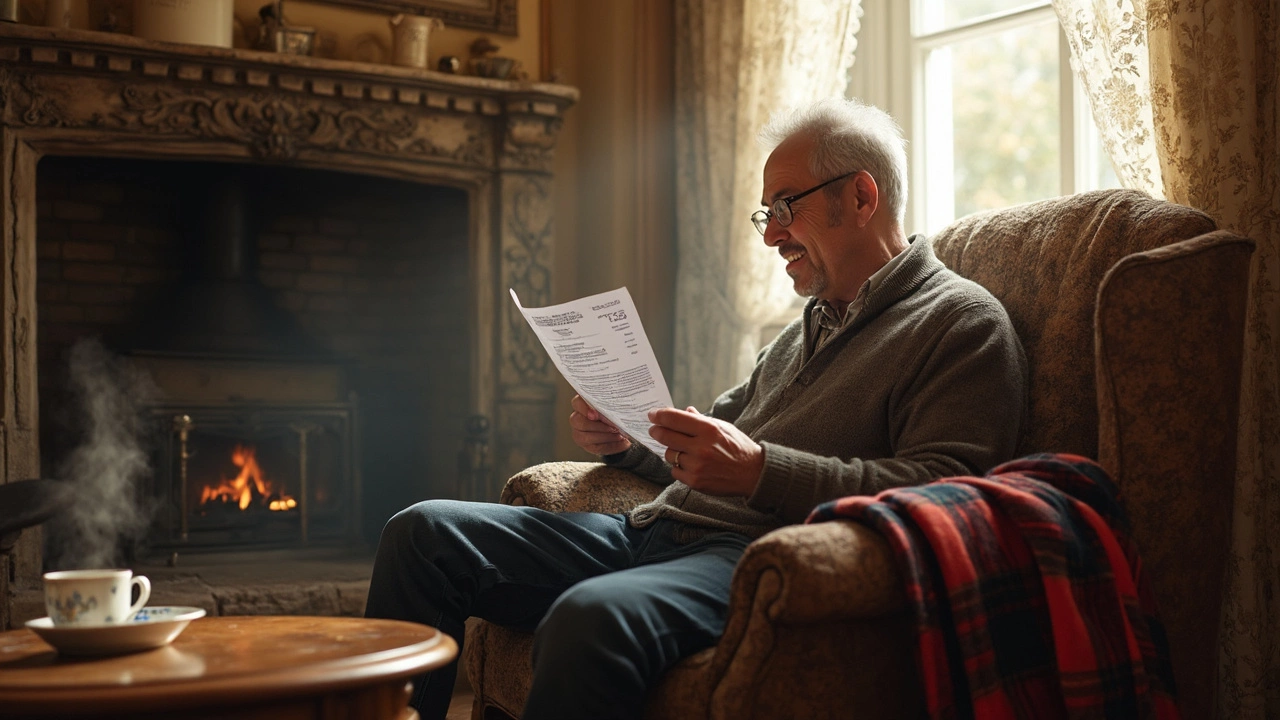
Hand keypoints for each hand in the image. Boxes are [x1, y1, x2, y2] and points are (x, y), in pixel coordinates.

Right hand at [570, 395, 630, 455]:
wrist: (620, 422)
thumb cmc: (614, 408)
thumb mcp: (614, 402)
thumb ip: (612, 402)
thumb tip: (619, 407)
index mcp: (582, 403)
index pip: (577, 403)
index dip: (585, 409)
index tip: (595, 415)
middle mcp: (577, 418)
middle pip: (579, 422)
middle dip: (598, 426)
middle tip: (614, 427)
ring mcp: (580, 433)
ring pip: (585, 437)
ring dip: (605, 437)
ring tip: (620, 435)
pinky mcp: (588, 445)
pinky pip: (597, 448)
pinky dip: (612, 446)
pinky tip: (624, 442)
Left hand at [647, 406, 764, 496]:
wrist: (753, 474)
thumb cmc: (738, 448)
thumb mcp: (723, 427)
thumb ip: (702, 420)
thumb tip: (685, 411)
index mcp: (708, 429)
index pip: (674, 418)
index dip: (658, 415)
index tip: (652, 415)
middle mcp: (701, 447)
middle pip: (665, 436)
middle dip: (656, 431)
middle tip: (654, 429)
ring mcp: (697, 465)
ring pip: (669, 455)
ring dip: (672, 451)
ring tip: (682, 450)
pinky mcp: (695, 481)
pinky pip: (675, 471)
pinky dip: (679, 467)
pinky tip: (690, 464)